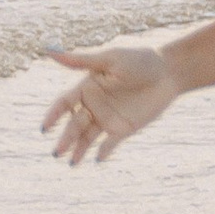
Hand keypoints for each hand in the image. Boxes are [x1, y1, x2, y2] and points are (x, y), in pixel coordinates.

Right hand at [41, 44, 181, 164]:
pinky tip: (97, 158)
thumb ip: (80, 61)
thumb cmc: (139, 60)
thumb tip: (48, 50)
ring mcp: (108, 118)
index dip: (53, 115)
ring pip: (88, 137)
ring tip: (71, 163)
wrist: (169, 72)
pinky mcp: (123, 129)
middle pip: (74, 124)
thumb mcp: (110, 60)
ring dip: (79, 149)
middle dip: (65, 138)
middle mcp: (94, 105)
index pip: (64, 103)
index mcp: (87, 87)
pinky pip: (109, 143)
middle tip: (57, 153)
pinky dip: (103, 151)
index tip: (45, 128)